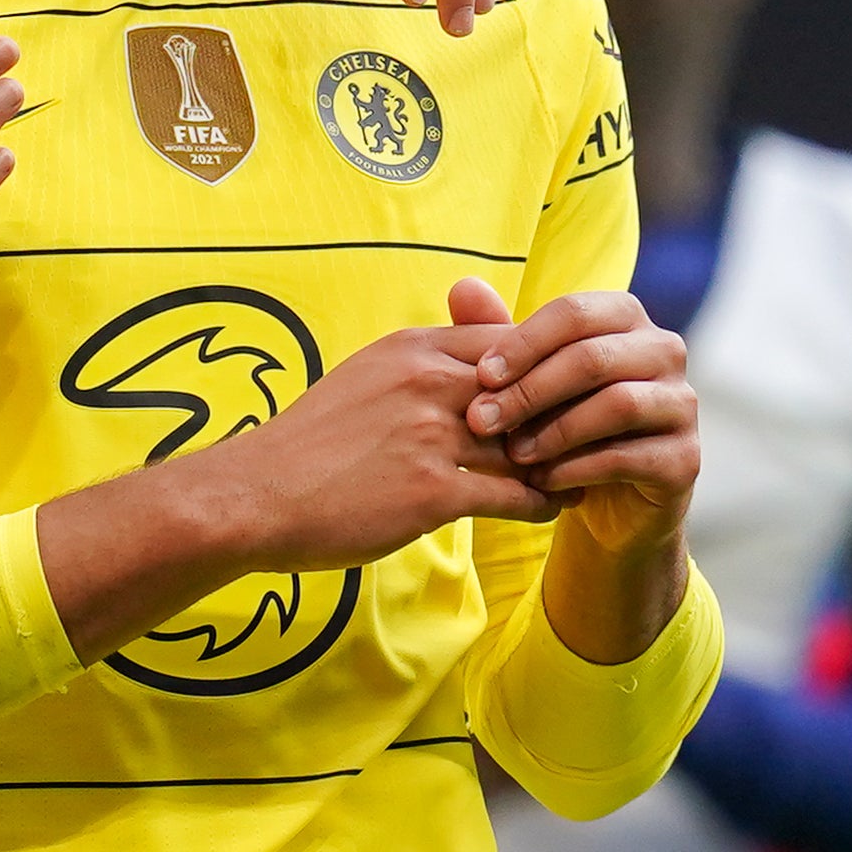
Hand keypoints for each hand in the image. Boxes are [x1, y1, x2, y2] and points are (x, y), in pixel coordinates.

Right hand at [194, 297, 562, 570]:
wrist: (252, 496)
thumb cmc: (304, 446)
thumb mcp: (359, 381)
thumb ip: (412, 372)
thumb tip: (452, 372)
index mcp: (410, 348)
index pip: (506, 342)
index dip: (542, 366)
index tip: (566, 387)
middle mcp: (427, 383)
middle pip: (529, 387)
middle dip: (566, 408)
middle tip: (598, 428)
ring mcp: (431, 437)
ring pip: (528, 442)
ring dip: (563, 458)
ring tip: (587, 471)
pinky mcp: (430, 492)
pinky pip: (512, 495)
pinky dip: (542, 502)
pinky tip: (554, 509)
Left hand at [443, 274, 698, 552]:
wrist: (605, 500)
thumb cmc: (560, 423)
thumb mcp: (524, 380)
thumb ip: (497, 335)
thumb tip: (462, 286)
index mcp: (626, 319)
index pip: (575, 312)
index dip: (524, 342)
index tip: (480, 376)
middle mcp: (664, 352)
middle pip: (594, 357)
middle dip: (529, 390)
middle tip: (480, 420)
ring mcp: (681, 405)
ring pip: (618, 404)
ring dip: (555, 431)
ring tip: (513, 453)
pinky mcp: (685, 458)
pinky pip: (630, 456)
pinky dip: (578, 468)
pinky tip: (541, 480)